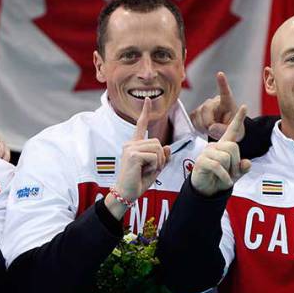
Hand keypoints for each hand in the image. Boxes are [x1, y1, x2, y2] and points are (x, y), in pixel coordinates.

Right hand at [105, 99, 169, 217]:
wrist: (126, 194)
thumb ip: (162, 157)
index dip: (145, 112)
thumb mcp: (154, 168)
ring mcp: (130, 148)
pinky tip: (143, 171)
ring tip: (146, 171)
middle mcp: (130, 144)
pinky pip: (154, 157)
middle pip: (157, 142)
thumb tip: (167, 147)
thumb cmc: (137, 182)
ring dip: (158, 162)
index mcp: (134, 145)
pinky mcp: (132, 154)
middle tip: (150, 169)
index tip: (147, 99)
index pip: (141, 125)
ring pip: (157, 149)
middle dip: (160, 158)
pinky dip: (154, 166)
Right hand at [190, 71, 239, 139]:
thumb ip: (223, 129)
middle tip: (214, 130)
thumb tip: (211, 127)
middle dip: (208, 123)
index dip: (222, 83)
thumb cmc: (232, 128)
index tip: (220, 74)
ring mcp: (204, 106)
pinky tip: (205, 128)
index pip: (225, 92)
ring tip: (212, 129)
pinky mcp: (196, 112)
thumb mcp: (234, 132)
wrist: (225, 131)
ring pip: (198, 115)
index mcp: (227, 103)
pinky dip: (198, 126)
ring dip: (203, 126)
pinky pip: (193, 119)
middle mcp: (214, 101)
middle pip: (206, 109)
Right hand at [191, 85, 250, 195]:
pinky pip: (218, 166)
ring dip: (230, 171)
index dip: (238, 119)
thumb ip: (243, 168)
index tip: (244, 106)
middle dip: (236, 162)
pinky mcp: (201, 161)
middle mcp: (215, 146)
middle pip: (232, 147)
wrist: (206, 190)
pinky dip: (225, 177)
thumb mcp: (235, 174)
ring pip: (226, 157)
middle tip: (233, 173)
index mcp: (224, 146)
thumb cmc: (220, 179)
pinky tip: (226, 182)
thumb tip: (247, 163)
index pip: (232, 130)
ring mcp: (206, 152)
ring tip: (226, 177)